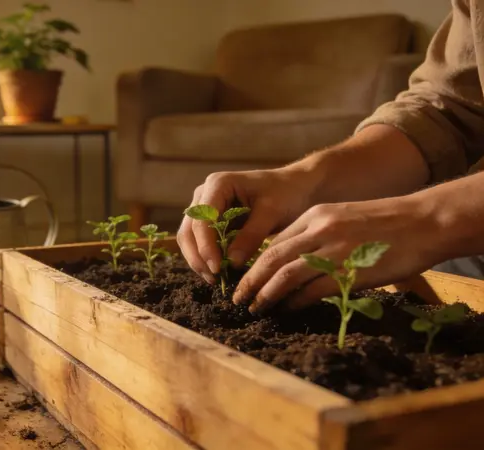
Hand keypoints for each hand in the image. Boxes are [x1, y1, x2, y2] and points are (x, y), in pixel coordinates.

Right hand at [177, 168, 317, 282]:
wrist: (294, 187)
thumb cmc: (286, 193)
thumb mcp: (272, 213)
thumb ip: (251, 236)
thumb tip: (231, 263)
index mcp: (217, 184)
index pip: (202, 220)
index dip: (206, 246)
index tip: (217, 269)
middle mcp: (204, 194)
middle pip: (188, 230)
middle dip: (198, 256)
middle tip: (214, 279)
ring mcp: (205, 207)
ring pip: (189, 237)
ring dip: (198, 259)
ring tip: (215, 279)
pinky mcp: (210, 220)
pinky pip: (200, 241)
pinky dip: (206, 257)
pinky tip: (219, 271)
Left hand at [233, 196, 445, 312]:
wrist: (424, 222)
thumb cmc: (386, 224)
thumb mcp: (343, 218)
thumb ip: (317, 235)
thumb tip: (292, 261)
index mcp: (315, 215)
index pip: (275, 241)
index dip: (255, 262)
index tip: (244, 278)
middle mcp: (319, 229)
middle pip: (271, 257)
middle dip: (249, 280)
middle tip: (236, 297)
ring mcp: (334, 249)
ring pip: (284, 274)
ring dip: (264, 293)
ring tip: (253, 307)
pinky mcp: (349, 270)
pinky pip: (311, 290)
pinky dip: (293, 302)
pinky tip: (285, 310)